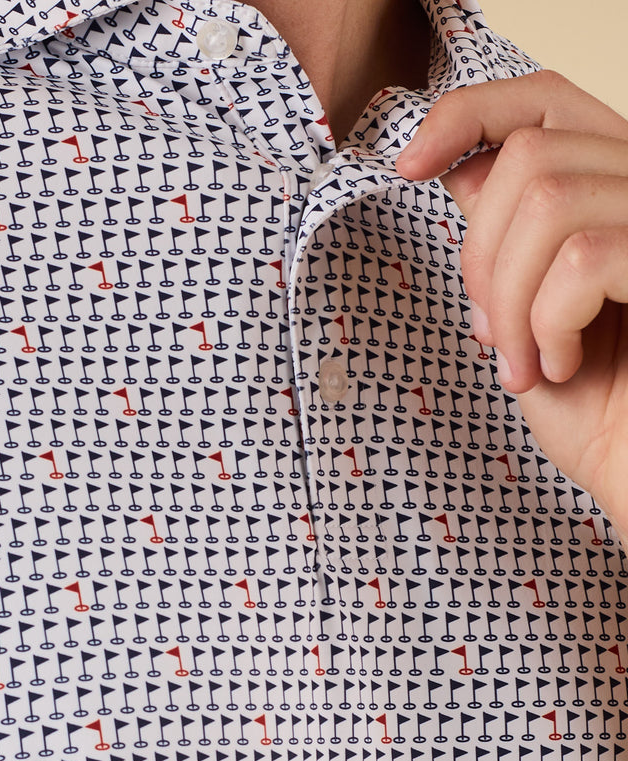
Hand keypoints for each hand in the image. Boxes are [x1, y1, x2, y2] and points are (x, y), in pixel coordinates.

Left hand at [395, 70, 627, 540]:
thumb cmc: (595, 407)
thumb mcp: (528, 314)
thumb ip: (508, 241)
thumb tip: (464, 173)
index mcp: (615, 188)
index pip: (545, 99)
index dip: (470, 114)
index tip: (407, 166)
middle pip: (532, 154)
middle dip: (481, 254)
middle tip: (492, 333)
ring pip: (551, 202)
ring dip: (510, 297)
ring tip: (525, 363)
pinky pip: (585, 258)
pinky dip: (549, 322)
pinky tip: (561, 367)